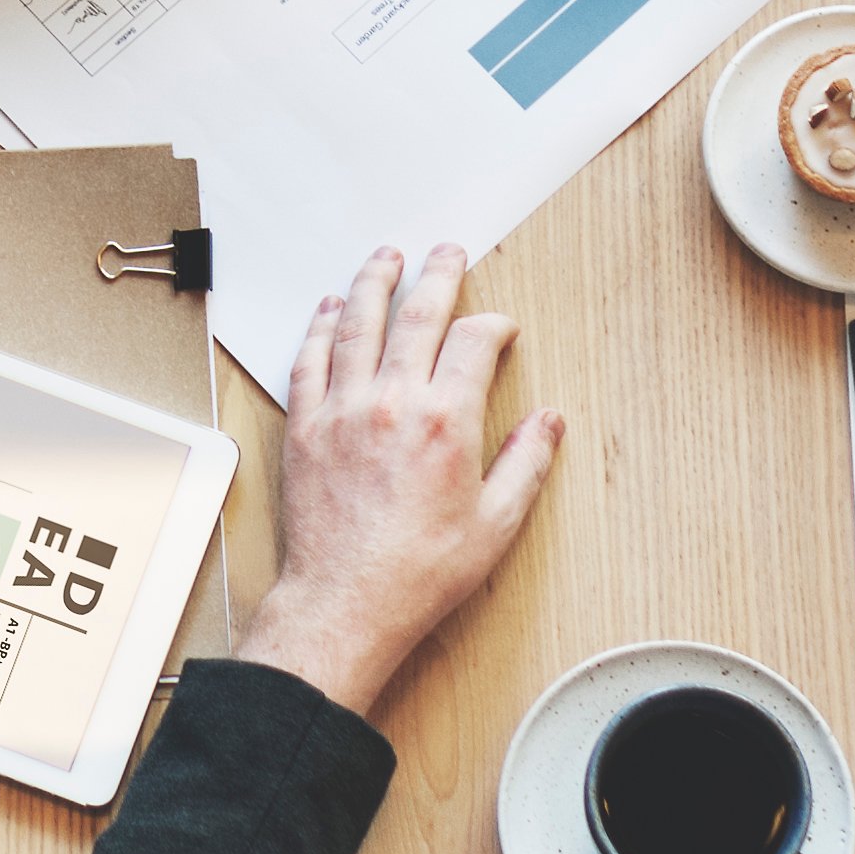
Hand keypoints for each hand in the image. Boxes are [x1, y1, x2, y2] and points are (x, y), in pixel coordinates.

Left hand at [235, 242, 562, 715]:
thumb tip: (548, 421)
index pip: (472, 342)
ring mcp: (342, 410)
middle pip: (415, 315)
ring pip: (357, 324)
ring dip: (373, 282)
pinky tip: (329, 308)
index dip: (492, 325)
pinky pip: (309, 360)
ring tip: (386, 256)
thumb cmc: (419, 572)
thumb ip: (525, 464)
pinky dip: (320, 327)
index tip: (499, 327)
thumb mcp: (496, 525)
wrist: (347, 602)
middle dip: (436, 275)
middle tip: (446, 251)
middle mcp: (391, 403)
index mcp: (445, 422)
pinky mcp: (306, 427)